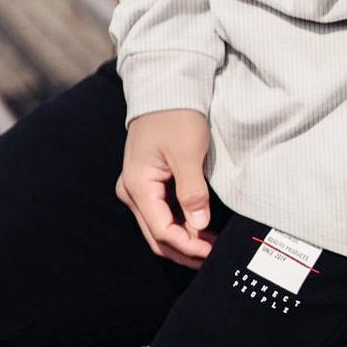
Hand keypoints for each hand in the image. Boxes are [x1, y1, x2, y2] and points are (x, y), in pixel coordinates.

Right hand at [116, 109, 215, 269]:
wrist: (167, 90)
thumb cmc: (176, 116)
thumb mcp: (187, 153)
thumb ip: (192, 191)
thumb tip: (200, 225)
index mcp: (138, 186)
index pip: (162, 230)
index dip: (188, 245)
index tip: (212, 251)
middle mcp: (132, 192)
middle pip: (156, 236)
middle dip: (185, 250)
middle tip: (214, 257)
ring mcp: (139, 188)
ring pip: (158, 227)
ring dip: (183, 240)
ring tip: (210, 246)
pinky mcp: (148, 181)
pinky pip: (162, 212)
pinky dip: (180, 225)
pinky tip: (200, 228)